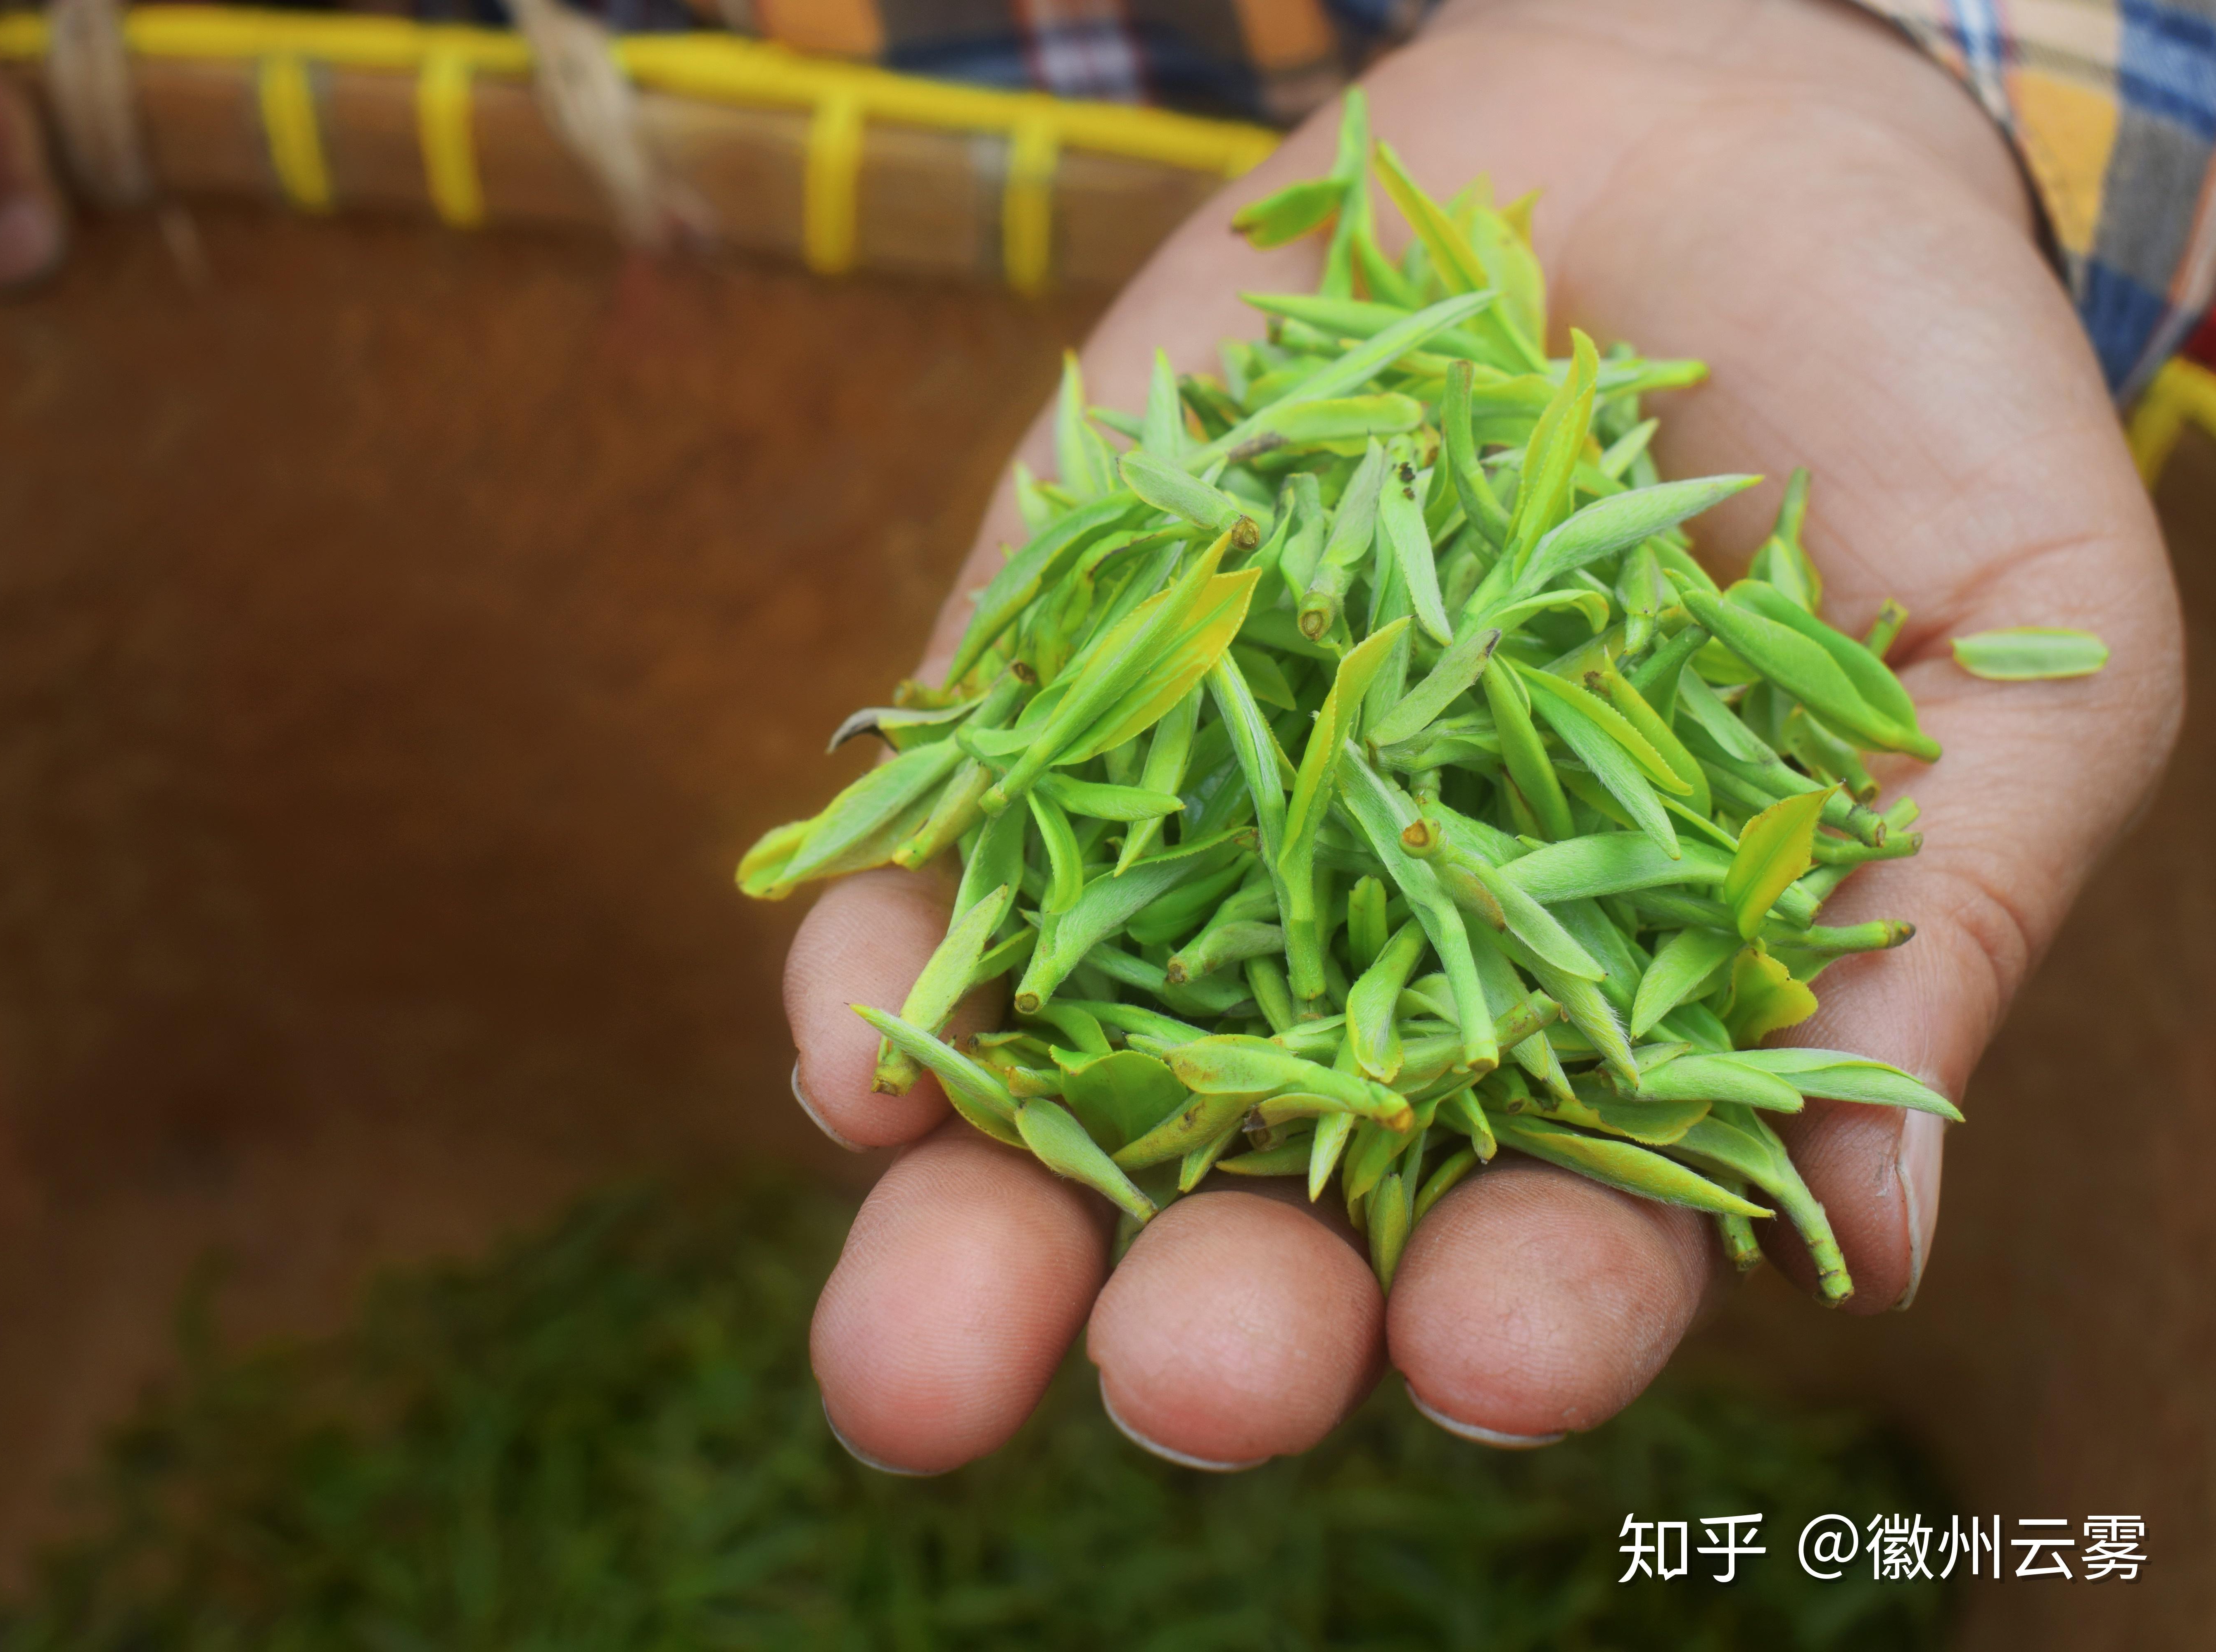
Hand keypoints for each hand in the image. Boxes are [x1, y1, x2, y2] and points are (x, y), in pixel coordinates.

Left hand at [788, 0, 2182, 1470]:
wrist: (1700, 142)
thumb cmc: (1912, 397)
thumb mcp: (2009, 650)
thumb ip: (1936, 925)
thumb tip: (1879, 1235)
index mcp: (1607, 1021)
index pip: (1560, 1229)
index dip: (1533, 1307)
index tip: (1496, 1345)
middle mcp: (1381, 971)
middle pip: (1277, 1215)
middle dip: (1222, 1319)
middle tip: (1185, 1380)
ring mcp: (1199, 831)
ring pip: (1071, 1087)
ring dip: (984, 1224)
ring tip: (920, 1348)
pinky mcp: (1063, 686)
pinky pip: (955, 862)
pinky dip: (893, 963)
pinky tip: (857, 1057)